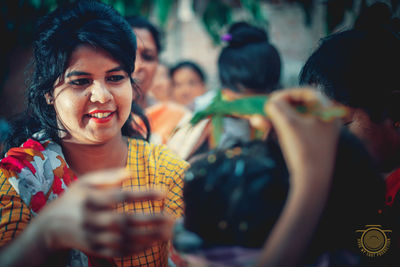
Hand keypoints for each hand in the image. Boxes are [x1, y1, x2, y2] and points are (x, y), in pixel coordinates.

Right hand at [36, 169, 172, 257]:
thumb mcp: (84, 182)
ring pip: (125, 239)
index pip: (120, 196)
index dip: (143, 194)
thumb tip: (130, 172)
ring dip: (149, 236)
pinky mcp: (96, 249)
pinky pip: (119, 252)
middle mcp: (92, 219)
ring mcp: (94, 237)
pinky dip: (137, 249)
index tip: (163, 192)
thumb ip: (107, 177)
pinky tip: (153, 242)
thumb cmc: (74, 199)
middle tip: (171, 217)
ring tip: (168, 231)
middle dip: (151, 220)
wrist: (51, 226)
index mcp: (91, 199)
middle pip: (125, 221)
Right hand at [265, 88, 340, 186]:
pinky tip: (265, 127)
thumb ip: (277, 107)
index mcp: (326, 111)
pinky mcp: (311, 144)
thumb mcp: (288, 124)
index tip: (271, 99)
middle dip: (278, 106)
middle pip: (299, 105)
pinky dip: (280, 127)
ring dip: (275, 117)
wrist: (312, 181)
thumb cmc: (303, 149)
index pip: (306, 92)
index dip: (286, 93)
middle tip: (265, 109)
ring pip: (294, 118)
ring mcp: (318, 132)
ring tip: (258, 120)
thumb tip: (271, 102)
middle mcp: (325, 119)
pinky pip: (294, 129)